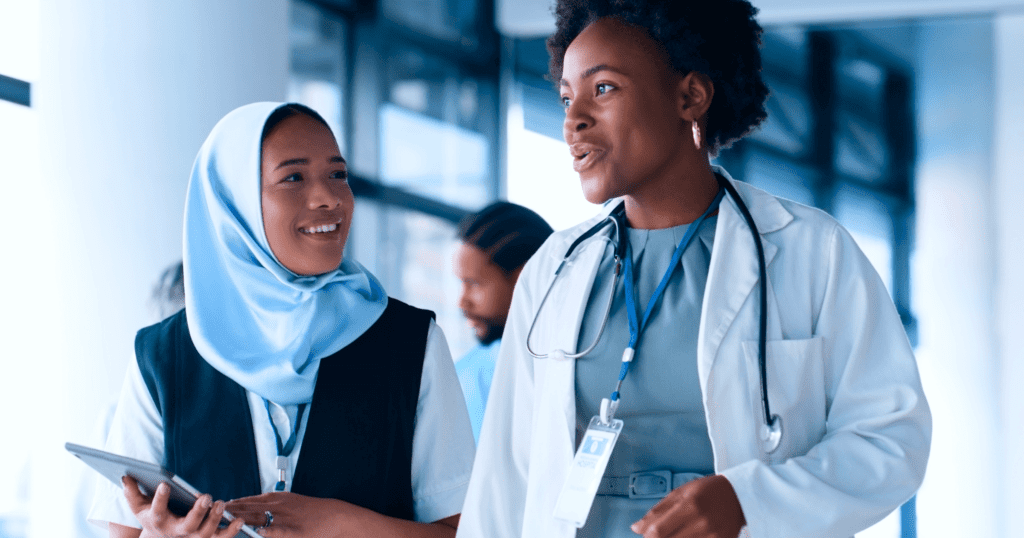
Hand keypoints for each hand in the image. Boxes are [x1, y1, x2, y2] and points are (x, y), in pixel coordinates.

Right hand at [122, 476, 244, 537]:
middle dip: (198, 511)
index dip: (160, 499)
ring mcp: (194, 537)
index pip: (157, 511)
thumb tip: (124, 475)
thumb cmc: (152, 516)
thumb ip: (131, 492)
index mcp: (158, 521)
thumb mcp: (139, 506)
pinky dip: (231, 530)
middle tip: (206, 496)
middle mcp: (177, 531)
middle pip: (188, 525)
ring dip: (215, 519)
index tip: (164, 484)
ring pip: (206, 532)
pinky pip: (221, 537)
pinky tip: (239, 520)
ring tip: (221, 503)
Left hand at [226, 491, 350, 536]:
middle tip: (211, 512)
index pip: (247, 501)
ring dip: (240, 518)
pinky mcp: (294, 531)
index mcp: (277, 499)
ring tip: (224, 520)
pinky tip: (257, 532)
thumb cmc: (313, 513)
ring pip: (258, 517)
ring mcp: (285, 517)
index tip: (215, 506)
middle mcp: (278, 506)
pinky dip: (266, 531)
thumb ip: (272, 506)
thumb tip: (252, 510)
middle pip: (248, 507)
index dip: (231, 504)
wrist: (336, 517)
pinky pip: (276, 531)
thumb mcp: (292, 503)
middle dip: (229, 511)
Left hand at [630, 475, 744, 537]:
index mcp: (688, 506)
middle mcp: (701, 523)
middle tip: (660, 534)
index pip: (658, 532)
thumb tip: (636, 528)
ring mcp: (712, 536)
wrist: (739, 496)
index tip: (646, 535)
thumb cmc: (708, 491)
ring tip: (675, 533)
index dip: (647, 537)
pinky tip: (687, 536)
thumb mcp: (680, 493)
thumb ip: (657, 511)